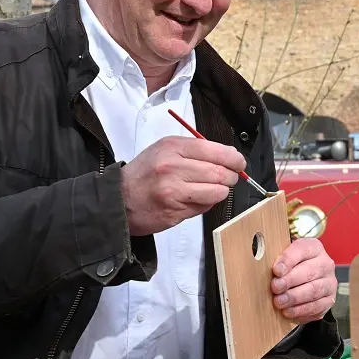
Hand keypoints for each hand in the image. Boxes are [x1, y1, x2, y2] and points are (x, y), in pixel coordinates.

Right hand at [121, 135, 245, 235]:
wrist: (118, 199)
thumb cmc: (144, 174)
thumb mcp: (165, 150)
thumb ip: (195, 151)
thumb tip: (228, 157)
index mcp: (173, 147)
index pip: (216, 150)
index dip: (234, 158)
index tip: (239, 162)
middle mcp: (173, 167)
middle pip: (220, 172)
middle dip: (231, 177)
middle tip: (230, 178)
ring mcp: (174, 191)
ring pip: (216, 192)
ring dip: (221, 192)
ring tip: (212, 189)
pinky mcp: (175, 211)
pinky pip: (204, 207)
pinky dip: (206, 203)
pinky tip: (195, 199)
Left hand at [271, 237, 337, 322]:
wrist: (305, 281)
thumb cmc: (291, 267)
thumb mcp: (284, 257)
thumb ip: (277, 260)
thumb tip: (260, 266)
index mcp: (314, 248)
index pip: (302, 250)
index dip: (288, 260)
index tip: (276, 270)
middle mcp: (325, 264)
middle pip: (309, 272)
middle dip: (290, 281)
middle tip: (275, 288)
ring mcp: (329, 282)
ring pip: (314, 290)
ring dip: (294, 298)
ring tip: (279, 302)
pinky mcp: (329, 300)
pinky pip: (316, 307)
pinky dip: (301, 310)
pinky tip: (288, 311)